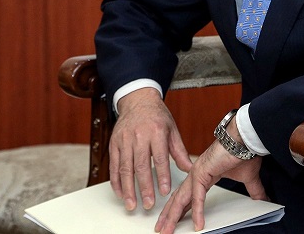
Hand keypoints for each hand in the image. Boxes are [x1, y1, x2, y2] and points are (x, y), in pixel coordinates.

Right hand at [109, 88, 192, 211]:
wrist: (138, 100)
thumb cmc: (157, 116)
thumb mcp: (172, 130)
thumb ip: (179, 151)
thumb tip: (189, 169)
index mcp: (156, 131)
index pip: (160, 157)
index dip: (162, 175)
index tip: (165, 191)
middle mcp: (139, 136)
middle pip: (140, 165)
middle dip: (144, 187)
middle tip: (148, 204)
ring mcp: (124, 140)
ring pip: (124, 168)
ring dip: (128, 189)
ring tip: (132, 204)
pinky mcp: (114, 144)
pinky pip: (114, 165)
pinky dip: (116, 181)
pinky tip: (121, 193)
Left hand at [154, 116, 265, 232]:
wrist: (245, 138)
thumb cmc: (245, 152)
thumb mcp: (248, 179)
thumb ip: (254, 191)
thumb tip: (264, 199)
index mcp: (204, 174)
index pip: (188, 195)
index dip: (180, 208)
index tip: (173, 219)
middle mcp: (197, 173)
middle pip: (179, 198)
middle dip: (169, 215)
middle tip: (162, 228)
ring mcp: (197, 173)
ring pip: (182, 199)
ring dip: (173, 216)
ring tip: (167, 230)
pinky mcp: (202, 172)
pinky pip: (198, 196)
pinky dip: (197, 211)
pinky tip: (197, 224)